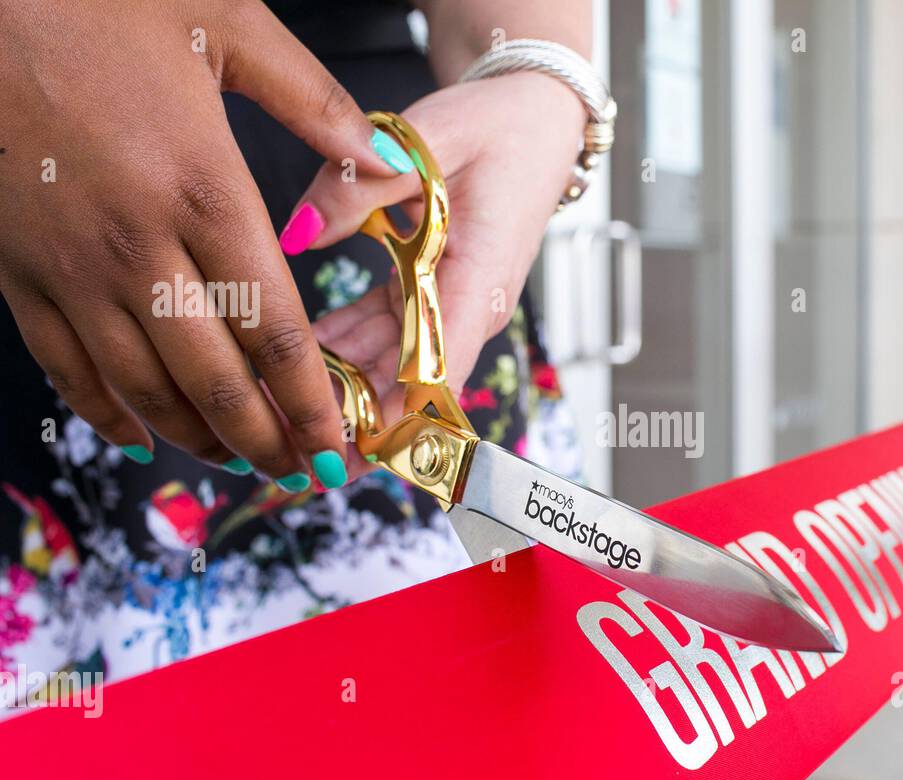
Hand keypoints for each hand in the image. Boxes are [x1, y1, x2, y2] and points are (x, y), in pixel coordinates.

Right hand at [0, 0, 406, 489]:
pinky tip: (142, 436)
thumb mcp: (224, 23)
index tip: (339, 450)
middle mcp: (141, 248)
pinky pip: (66, 367)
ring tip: (241, 463)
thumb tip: (383, 159)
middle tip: (301, 474)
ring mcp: (73, 268)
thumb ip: (313, 102)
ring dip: (198, 440)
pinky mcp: (16, 270)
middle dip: (266, 443)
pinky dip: (107, 413)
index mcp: (207, 193)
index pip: (276, 335)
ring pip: (143, 389)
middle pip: (216, 382)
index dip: (312, 407)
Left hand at [295, 74, 584, 456]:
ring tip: (280, 415)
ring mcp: (448, 302)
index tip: (351, 445)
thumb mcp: (432, 136)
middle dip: (354, 417)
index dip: (394, 410)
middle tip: (293, 449)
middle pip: (409, 380)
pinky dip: (341, 349)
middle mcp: (467, 304)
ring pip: (391, 363)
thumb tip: (299, 233)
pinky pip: (382, 332)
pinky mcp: (429, 290)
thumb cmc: (499, 128)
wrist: (535, 120)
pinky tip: (294, 362)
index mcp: (479, 277)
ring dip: (342, 390)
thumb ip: (363, 181)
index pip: (439, 363)